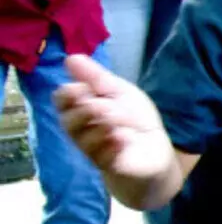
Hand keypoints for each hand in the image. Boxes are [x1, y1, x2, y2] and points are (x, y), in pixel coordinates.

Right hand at [54, 55, 174, 181]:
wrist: (157, 150)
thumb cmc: (135, 119)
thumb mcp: (121, 92)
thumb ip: (97, 78)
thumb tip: (70, 58)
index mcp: (82, 109)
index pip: (61, 100)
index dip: (70, 93)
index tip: (87, 88)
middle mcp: (81, 131)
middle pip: (67, 120)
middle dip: (88, 110)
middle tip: (110, 107)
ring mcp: (93, 150)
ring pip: (83, 139)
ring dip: (105, 125)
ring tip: (123, 120)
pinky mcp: (108, 166)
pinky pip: (101, 157)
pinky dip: (113, 145)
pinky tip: (125, 138)